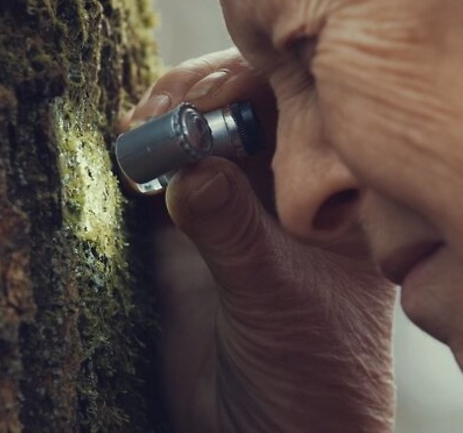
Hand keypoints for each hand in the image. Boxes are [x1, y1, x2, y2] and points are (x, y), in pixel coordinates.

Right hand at [118, 48, 396, 431]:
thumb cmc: (312, 376)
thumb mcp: (279, 297)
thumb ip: (235, 231)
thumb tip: (191, 163)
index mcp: (337, 191)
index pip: (301, 105)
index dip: (252, 86)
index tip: (205, 102)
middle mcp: (288, 184)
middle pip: (241, 103)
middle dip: (196, 98)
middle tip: (159, 118)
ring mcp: (236, 201)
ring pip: (194, 132)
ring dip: (161, 125)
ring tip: (138, 140)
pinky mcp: (185, 228)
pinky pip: (157, 175)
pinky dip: (137, 161)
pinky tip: (125, 162)